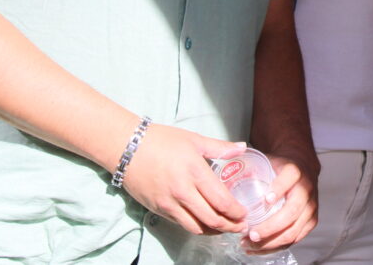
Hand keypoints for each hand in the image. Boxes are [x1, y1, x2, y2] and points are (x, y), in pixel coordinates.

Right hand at [119, 124, 248, 235]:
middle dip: (230, 226)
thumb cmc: (162, 140)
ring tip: (226, 228)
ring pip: (196, 227)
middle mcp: (183, 191)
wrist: (127, 147)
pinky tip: (205, 224)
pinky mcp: (158, 209)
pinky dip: (197, 228)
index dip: (236, 212)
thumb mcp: (194, 140)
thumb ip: (220, 148)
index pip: (221, 201)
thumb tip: (243, 147)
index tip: (246, 214)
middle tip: (242, 227)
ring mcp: (169, 203)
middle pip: (212, 219)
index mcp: (195, 172)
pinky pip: (181, 224)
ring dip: (214, 231)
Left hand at [241, 150, 318, 251]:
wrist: (303, 167)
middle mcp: (306, 189)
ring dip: (269, 242)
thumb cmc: (279, 167)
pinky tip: (257, 249)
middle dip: (270, 227)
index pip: (289, 178)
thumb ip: (250, 168)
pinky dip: (275, 247)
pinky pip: (294, 239)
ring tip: (248, 244)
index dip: (278, 189)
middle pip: (291, 211)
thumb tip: (221, 178)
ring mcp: (311, 207)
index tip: (265, 200)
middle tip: (250, 234)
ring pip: (293, 230)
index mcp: (295, 171)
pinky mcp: (311, 221)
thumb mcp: (268, 161)